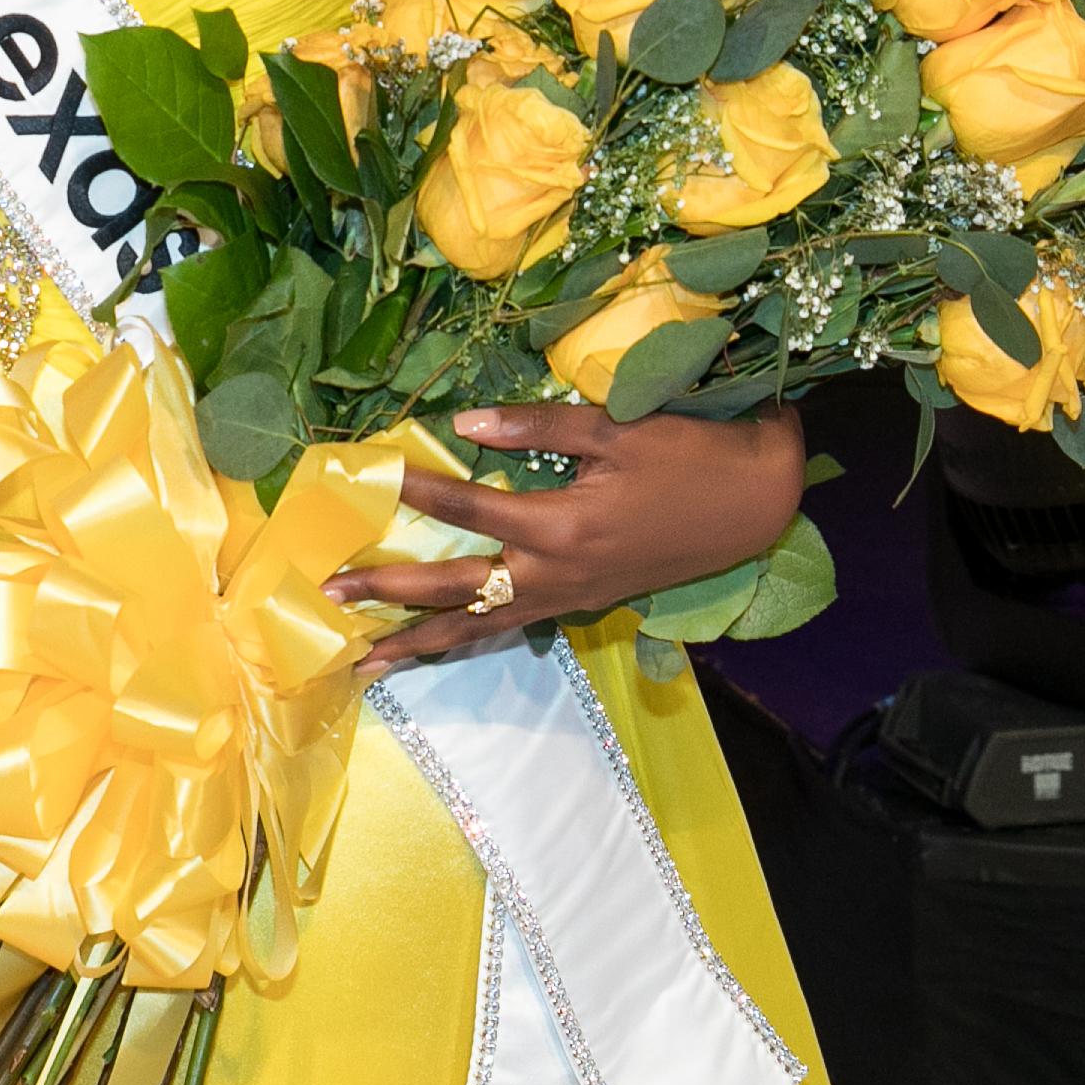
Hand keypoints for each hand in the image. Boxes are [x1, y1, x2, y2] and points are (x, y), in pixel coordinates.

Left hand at [328, 403, 810, 672]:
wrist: (755, 503)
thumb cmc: (689, 456)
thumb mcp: (615, 428)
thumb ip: (536, 429)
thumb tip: (464, 423)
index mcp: (560, 526)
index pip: (468, 508)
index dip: (415, 488)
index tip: (366, 475)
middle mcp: (556, 573)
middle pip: (457, 588)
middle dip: (390, 590)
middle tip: (330, 594)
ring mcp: (568, 596)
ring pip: (480, 626)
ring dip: (420, 640)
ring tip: (364, 661)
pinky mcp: (581, 603)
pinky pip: (510, 628)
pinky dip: (468, 639)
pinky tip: (436, 646)